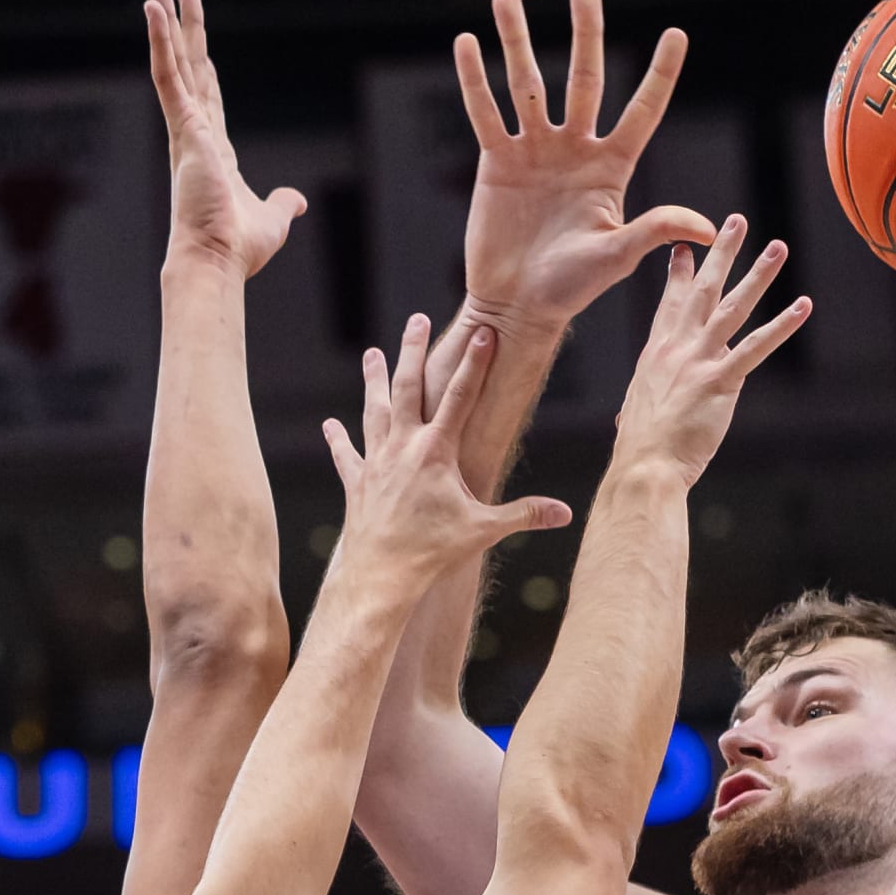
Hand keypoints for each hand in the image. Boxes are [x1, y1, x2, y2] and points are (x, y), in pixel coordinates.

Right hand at [144, 0, 305, 277]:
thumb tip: (298, 200)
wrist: (217, 261)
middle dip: (180, 28)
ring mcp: (186, 129)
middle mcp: (194, 135)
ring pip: (173, 63)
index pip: (207, 97)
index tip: (198, 39)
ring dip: (164, 21)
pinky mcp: (182, 128)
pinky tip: (154, 10)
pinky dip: (160, 42)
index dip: (203, 66)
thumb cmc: (238, 248)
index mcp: (214, 152)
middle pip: (188, 68)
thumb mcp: (273, 220)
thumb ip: (283, 204)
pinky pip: (167, 76)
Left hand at [324, 320, 571, 590]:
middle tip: (417, 320)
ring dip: (374, 380)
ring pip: (374, 410)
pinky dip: (339, 439)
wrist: (381, 575)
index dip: (474, 363)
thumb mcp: (484, 530)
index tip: (483, 331)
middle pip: (408, 387)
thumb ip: (524, 515)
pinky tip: (330, 425)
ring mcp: (377, 462)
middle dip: (413, 350)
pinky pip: (347, 455)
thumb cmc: (433, 552)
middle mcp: (403, 447)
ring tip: (372, 354)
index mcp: (436, 451)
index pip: (460, 396)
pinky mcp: (358, 482)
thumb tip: (565, 513)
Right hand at [456, 0, 716, 334]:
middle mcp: (575, 150)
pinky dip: (474, 79)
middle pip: (583, 80)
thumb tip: (708, 227)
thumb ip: (656, 230)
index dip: (659, 74)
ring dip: (516, 40)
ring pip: (526, 84)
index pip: (641, 111)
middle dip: (585, 35)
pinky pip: (485, 112)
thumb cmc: (571, 289)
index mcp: (611, 169)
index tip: (676, 34)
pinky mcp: (497, 162)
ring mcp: (535, 151)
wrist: (518, 306)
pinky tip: (467, 42)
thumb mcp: (618, 257)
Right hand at [611, 216, 810, 486]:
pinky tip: (802, 307)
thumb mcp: (634, 419)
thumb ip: (639, 409)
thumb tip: (625, 422)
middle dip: (721, 253)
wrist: (643, 468)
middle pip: (703, 290)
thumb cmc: (638, 453)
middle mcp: (677, 348)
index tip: (684, 246)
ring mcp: (699, 361)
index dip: (680, 272)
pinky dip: (781, 326)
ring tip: (778, 247)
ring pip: (733, 307)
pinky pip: (757, 347)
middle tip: (736, 221)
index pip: (671, 303)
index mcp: (656, 354)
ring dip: (758, 275)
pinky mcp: (720, 382)